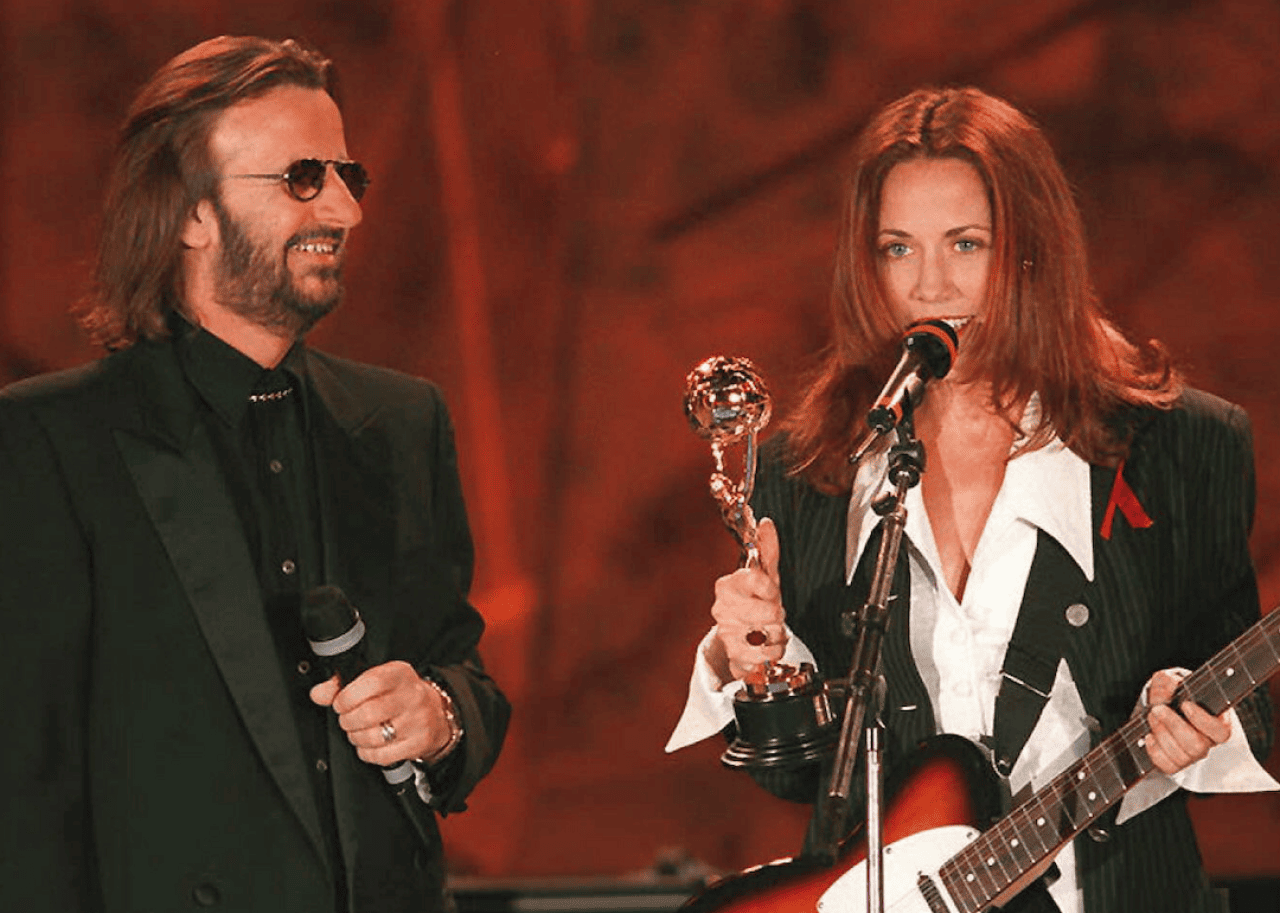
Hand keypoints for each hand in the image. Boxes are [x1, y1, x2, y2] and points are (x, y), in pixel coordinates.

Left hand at [310, 660, 453, 765]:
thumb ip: (343, 685)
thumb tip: (318, 693)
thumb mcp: (376, 679)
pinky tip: (370, 743)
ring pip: (373, 737)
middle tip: (347, 719)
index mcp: (400, 674)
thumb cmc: (399, 694)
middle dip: (348, 720)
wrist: (435, 712)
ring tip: (358, 731)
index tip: (340, 703)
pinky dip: (367, 752)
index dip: (347, 697)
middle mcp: (413, 696)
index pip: (371, 682)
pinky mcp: (418, 743)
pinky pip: (381, 755)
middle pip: (368, 713)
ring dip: (356, 737)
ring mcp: (418, 721)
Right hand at [709, 517, 786, 681]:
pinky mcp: (733, 655)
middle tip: (773, 613)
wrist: (742, 637)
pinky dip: (772, 652)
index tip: (772, 591)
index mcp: (728, 584)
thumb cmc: (754, 601)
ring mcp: (726, 632)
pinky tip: (766, 645)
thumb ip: (767, 549)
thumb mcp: (764, 574)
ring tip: (770, 629)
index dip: (770, 587)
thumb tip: (767, 522)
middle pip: (767, 609)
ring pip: (768, 633)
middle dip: (777, 613)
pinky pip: (764, 655)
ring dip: (776, 633)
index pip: (756, 579)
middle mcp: (722, 607)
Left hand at [1144, 669, 1230, 775]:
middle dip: (1173, 725)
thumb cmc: (1170, 694)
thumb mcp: (1169, 680)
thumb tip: (1172, 685)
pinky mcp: (1176, 764)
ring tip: (1151, 716)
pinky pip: (1167, 766)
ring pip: (1181, 756)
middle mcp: (1207, 741)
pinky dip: (1154, 750)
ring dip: (1161, 734)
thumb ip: (1169, 681)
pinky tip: (1149, 736)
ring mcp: (1192, 755)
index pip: (1221, 731)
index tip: (1186, 705)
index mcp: (1217, 721)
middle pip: (1197, 745)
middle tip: (1157, 709)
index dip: (1203, 721)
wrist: (1157, 707)